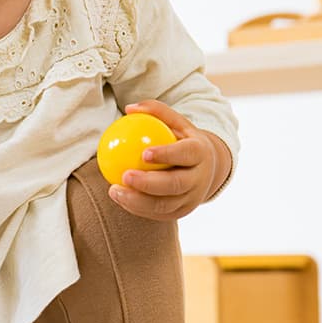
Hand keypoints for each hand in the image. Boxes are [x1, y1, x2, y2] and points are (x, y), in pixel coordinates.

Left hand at [105, 100, 230, 220]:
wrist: (207, 168)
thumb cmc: (182, 139)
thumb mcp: (176, 122)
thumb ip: (155, 111)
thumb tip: (129, 109)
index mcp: (200, 153)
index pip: (185, 154)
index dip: (167, 154)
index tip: (144, 153)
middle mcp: (200, 179)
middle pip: (175, 184)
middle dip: (149, 183)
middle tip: (125, 175)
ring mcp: (192, 199)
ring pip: (165, 205)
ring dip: (137, 201)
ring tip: (114, 190)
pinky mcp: (182, 212)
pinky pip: (158, 213)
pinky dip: (137, 208)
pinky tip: (119, 197)